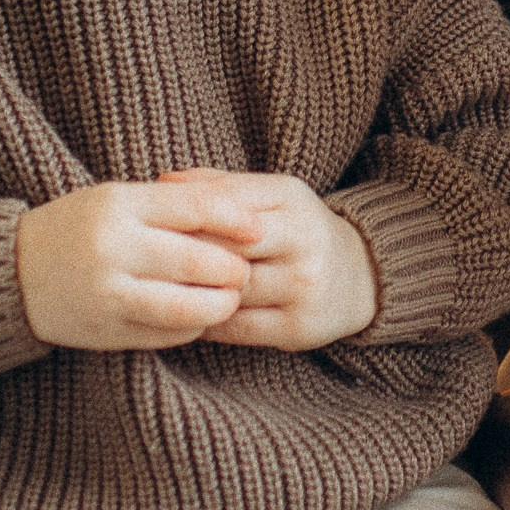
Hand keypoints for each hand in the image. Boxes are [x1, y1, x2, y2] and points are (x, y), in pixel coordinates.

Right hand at [15, 182, 251, 350]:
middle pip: (198, 260)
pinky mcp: (108, 330)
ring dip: (221, 304)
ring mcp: (109, 293)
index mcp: (117, 204)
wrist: (11, 273)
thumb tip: (244, 218)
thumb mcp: (116, 200)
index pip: (195, 207)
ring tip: (231, 299)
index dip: (236, 220)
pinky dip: (193, 327)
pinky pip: (168, 334)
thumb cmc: (77, 228)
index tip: (259, 229)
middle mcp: (112, 248)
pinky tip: (199, 317)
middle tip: (246, 271)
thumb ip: (172, 204)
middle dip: (234, 268)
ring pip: (187, 305)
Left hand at [153, 171, 378, 351]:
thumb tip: (161, 181)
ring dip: (190, 294)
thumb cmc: (297, 231)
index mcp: (290, 197)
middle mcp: (303, 239)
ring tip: (161, 291)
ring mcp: (303, 285)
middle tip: (147, 265)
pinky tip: (189, 315)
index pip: (223, 202)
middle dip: (182, 258)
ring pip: (227, 290)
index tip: (153, 228)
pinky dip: (205, 322)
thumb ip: (219, 185)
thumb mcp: (269, 196)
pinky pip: (236, 328)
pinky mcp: (299, 327)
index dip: (183, 217)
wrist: (361, 277)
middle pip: (223, 248)